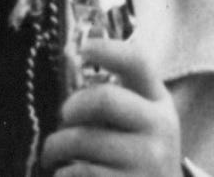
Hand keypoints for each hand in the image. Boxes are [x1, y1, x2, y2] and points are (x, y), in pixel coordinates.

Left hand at [40, 38, 182, 176]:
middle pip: (104, 98)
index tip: (84, 48)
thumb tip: (72, 62)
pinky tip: (68, 173)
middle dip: (71, 107)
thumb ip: (118, 99)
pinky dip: (62, 173)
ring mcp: (145, 160)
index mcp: (160, 104)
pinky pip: (76, 172)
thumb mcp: (142, 123)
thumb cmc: (137, 155)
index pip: (138, 63)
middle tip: (62, 118)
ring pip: (81, 139)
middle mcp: (158, 128)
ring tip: (53, 154)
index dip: (109, 49)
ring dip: (54, 147)